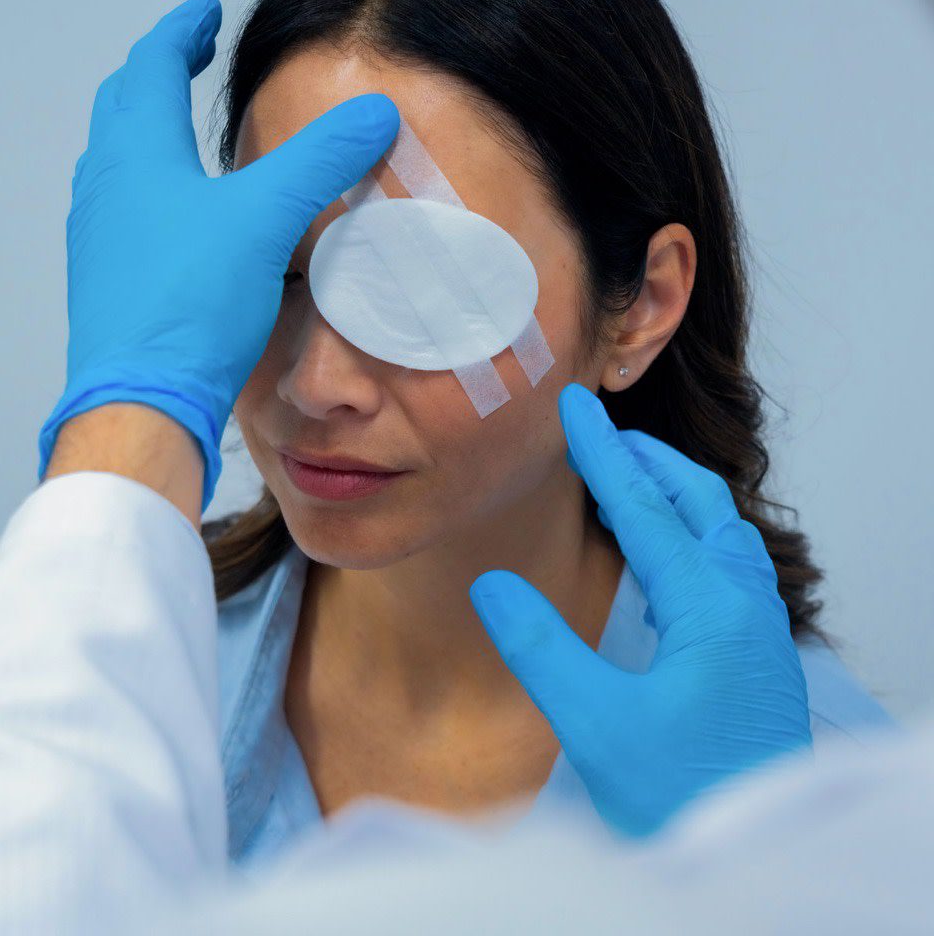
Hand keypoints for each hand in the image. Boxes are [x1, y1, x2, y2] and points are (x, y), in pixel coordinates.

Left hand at [37, 0, 399, 511]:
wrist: (144, 397)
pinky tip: (177, 220)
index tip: (204, 15)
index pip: (152, 67)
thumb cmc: (193, 300)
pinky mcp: (108, 281)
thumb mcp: (266, 219)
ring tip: (180, 134)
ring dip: (147, 134)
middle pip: (124, 109)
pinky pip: (124, 213)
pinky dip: (149, 190)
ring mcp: (99, 237)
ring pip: (119, 164)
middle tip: (187, 59)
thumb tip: (376, 111)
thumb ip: (321, 160)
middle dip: (157, 75)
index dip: (182, 33)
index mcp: (138, 155)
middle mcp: (107, 187)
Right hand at [468, 381, 811, 837]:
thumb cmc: (678, 794)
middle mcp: (745, 603)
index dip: (601, 453)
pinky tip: (669, 557)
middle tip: (600, 433)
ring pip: (723, 531)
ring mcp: (760, 628)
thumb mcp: (593, 721)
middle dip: (649, 459)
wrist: (749, 847)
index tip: (574, 405)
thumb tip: (491, 583)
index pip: (644, 507)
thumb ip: (539, 645)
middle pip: (700, 502)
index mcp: (708, 606)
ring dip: (676, 494)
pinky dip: (694, 534)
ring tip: (631, 481)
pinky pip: (731, 564)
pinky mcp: (759, 653)